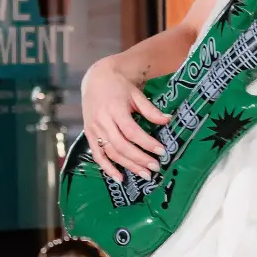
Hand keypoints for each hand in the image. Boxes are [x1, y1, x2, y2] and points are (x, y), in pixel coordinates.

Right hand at [79, 55, 168, 181]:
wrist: (96, 78)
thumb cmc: (118, 86)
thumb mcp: (136, 94)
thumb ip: (150, 110)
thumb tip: (168, 121)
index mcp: (115, 109)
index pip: (132, 131)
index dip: (147, 143)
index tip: (161, 151)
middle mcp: (102, 121)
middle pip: (121, 146)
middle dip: (139, 159)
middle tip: (155, 168)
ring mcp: (94, 129)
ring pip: (111, 153)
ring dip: (128, 166)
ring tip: (144, 174)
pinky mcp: (89, 134)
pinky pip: (97, 155)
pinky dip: (107, 168)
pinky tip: (119, 178)